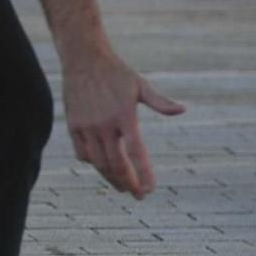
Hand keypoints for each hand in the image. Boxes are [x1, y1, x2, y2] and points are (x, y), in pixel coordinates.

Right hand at [61, 47, 183, 197]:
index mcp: (124, 115)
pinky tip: (103, 166)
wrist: (83, 60)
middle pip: (116, 164)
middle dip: (128, 183)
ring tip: (122, 186)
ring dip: (111, 178)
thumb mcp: (140, 86)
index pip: (136, 152)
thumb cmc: (117, 73)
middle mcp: (104, 124)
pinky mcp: (73, 126)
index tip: (149, 190)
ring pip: (99, 162)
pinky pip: (82, 153)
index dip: (143, 173)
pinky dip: (93, 163)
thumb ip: (160, 102)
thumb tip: (182, 110)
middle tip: (138, 195)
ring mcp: (86, 126)